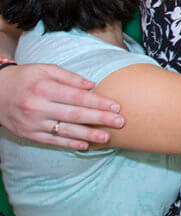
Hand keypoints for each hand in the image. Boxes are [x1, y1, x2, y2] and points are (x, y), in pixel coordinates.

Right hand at [0, 64, 123, 149]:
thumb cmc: (25, 78)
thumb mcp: (44, 69)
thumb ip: (69, 77)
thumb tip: (92, 85)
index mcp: (44, 88)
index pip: (77, 97)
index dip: (98, 103)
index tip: (116, 106)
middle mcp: (38, 107)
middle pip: (75, 115)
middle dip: (100, 119)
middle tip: (120, 122)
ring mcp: (33, 123)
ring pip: (66, 131)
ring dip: (89, 135)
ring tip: (107, 137)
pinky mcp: (29, 134)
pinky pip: (53, 141)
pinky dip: (70, 144)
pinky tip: (85, 146)